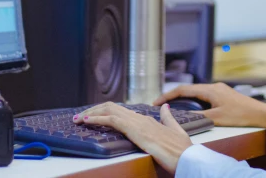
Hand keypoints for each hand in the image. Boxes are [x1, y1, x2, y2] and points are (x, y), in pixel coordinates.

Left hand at [74, 102, 191, 173]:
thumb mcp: (175, 131)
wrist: (187, 158)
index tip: (94, 116)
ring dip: (91, 113)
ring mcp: (138, 123)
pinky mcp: (135, 130)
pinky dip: (97, 118)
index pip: (122, 110)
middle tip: (80, 117)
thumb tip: (165, 107)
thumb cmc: (182, 150)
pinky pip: (112, 120)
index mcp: (148, 120)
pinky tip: (87, 121)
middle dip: (94, 110)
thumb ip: (168, 118)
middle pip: (112, 107)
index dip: (106, 111)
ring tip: (78, 119)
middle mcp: (141, 118)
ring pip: (109, 110)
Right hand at [154, 83, 265, 128]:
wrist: (260, 112)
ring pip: (196, 91)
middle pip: (188, 89)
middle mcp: (213, 86)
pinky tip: (191, 107)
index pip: (183, 90)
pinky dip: (193, 99)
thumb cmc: (240, 114)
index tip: (156, 102)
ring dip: (183, 98)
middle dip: (173, 96)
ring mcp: (218, 89)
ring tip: (172, 106)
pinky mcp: (223, 94)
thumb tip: (183, 117)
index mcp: (209, 90)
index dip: (167, 95)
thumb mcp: (217, 118)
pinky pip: (203, 94)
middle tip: (160, 104)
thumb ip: (199, 117)